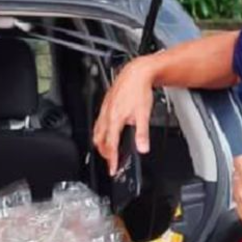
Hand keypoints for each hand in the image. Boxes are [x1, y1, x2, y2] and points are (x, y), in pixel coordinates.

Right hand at [93, 57, 154, 175]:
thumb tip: (143, 148)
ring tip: (108, 150)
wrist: (136, 73)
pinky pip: (98, 122)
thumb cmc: (139, 90)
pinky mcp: (105, 104)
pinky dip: (100, 131)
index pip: (111, 145)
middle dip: (105, 153)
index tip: (113, 169)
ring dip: (101, 143)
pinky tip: (107, 131)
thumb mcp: (144, 114)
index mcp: (115, 119)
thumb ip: (142, 134)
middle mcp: (107, 115)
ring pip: (97, 131)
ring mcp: (104, 109)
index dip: (112, 159)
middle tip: (111, 162)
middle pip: (100, 140)